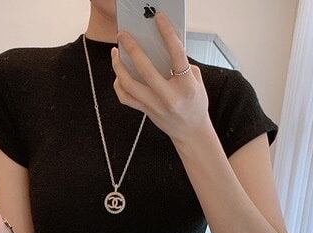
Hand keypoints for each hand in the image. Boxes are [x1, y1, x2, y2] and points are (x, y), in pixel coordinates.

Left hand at [110, 10, 212, 143]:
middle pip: (145, 69)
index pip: (176, 55)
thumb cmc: (195, 105)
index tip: (159, 19)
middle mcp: (169, 97)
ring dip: (118, 67)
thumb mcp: (197, 83)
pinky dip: (119, 85)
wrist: (191, 132)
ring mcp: (155, 106)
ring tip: (115, 53)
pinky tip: (118, 75)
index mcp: (186, 86)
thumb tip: (165, 49)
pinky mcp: (146, 112)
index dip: (167, 34)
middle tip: (123, 35)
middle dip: (132, 48)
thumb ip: (184, 66)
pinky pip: (126, 98)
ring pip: (129, 84)